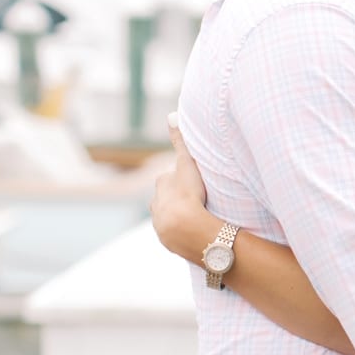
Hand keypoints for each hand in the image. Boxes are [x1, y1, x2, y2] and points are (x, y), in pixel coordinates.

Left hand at [150, 112, 211, 255]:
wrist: (186, 228)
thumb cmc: (188, 193)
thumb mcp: (187, 163)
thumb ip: (180, 140)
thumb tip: (171, 115)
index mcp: (161, 184)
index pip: (172, 178)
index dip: (185, 179)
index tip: (196, 183)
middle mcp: (155, 203)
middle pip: (169, 197)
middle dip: (180, 197)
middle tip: (198, 199)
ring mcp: (160, 223)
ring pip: (170, 215)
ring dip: (181, 215)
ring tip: (198, 217)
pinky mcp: (167, 240)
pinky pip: (176, 232)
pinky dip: (183, 230)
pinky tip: (194, 230)